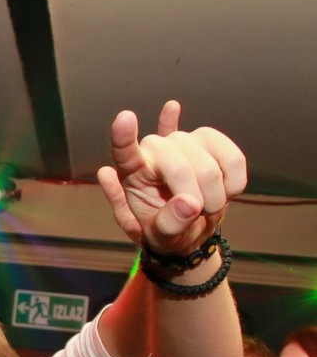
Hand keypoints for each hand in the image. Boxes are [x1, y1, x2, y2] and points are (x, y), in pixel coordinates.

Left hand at [96, 100, 246, 256]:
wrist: (193, 227)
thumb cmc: (168, 231)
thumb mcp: (160, 238)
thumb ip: (168, 225)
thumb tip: (189, 203)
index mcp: (132, 174)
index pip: (124, 151)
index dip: (124, 136)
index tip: (124, 118)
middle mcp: (156, 150)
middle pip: (177, 165)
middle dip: (193, 197)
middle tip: (196, 214)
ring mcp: (183, 141)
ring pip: (208, 163)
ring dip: (215, 194)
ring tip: (206, 205)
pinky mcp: (211, 141)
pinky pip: (233, 158)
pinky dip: (233, 183)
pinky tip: (222, 190)